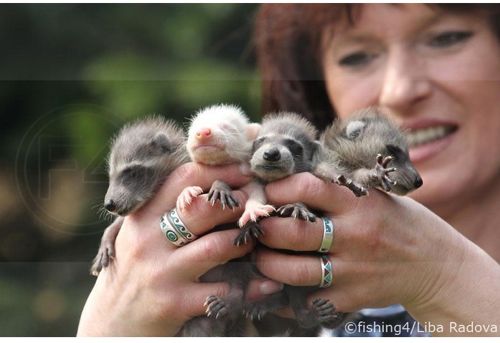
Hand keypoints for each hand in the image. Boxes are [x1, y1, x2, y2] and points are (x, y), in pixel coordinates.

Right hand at [77, 163, 281, 335]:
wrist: (111, 321)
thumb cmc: (134, 269)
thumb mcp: (139, 233)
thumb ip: (166, 209)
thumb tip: (213, 183)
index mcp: (142, 217)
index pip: (184, 179)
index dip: (220, 171)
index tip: (244, 171)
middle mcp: (149, 241)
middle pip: (204, 209)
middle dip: (238, 203)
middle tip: (255, 205)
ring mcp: (162, 273)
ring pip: (218, 246)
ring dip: (245, 240)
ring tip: (257, 237)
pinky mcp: (175, 303)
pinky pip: (223, 291)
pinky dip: (250, 286)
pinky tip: (269, 283)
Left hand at [254, 172, 467, 316]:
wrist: (436, 265)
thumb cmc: (398, 222)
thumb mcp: (375, 194)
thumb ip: (336, 188)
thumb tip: (286, 178)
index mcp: (359, 202)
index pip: (307, 187)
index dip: (276, 188)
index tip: (264, 191)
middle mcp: (355, 235)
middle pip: (294, 232)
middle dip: (264, 228)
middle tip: (253, 226)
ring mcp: (354, 269)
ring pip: (295, 271)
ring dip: (267, 264)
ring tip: (258, 256)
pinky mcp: (353, 297)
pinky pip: (309, 301)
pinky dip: (286, 297)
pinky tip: (275, 288)